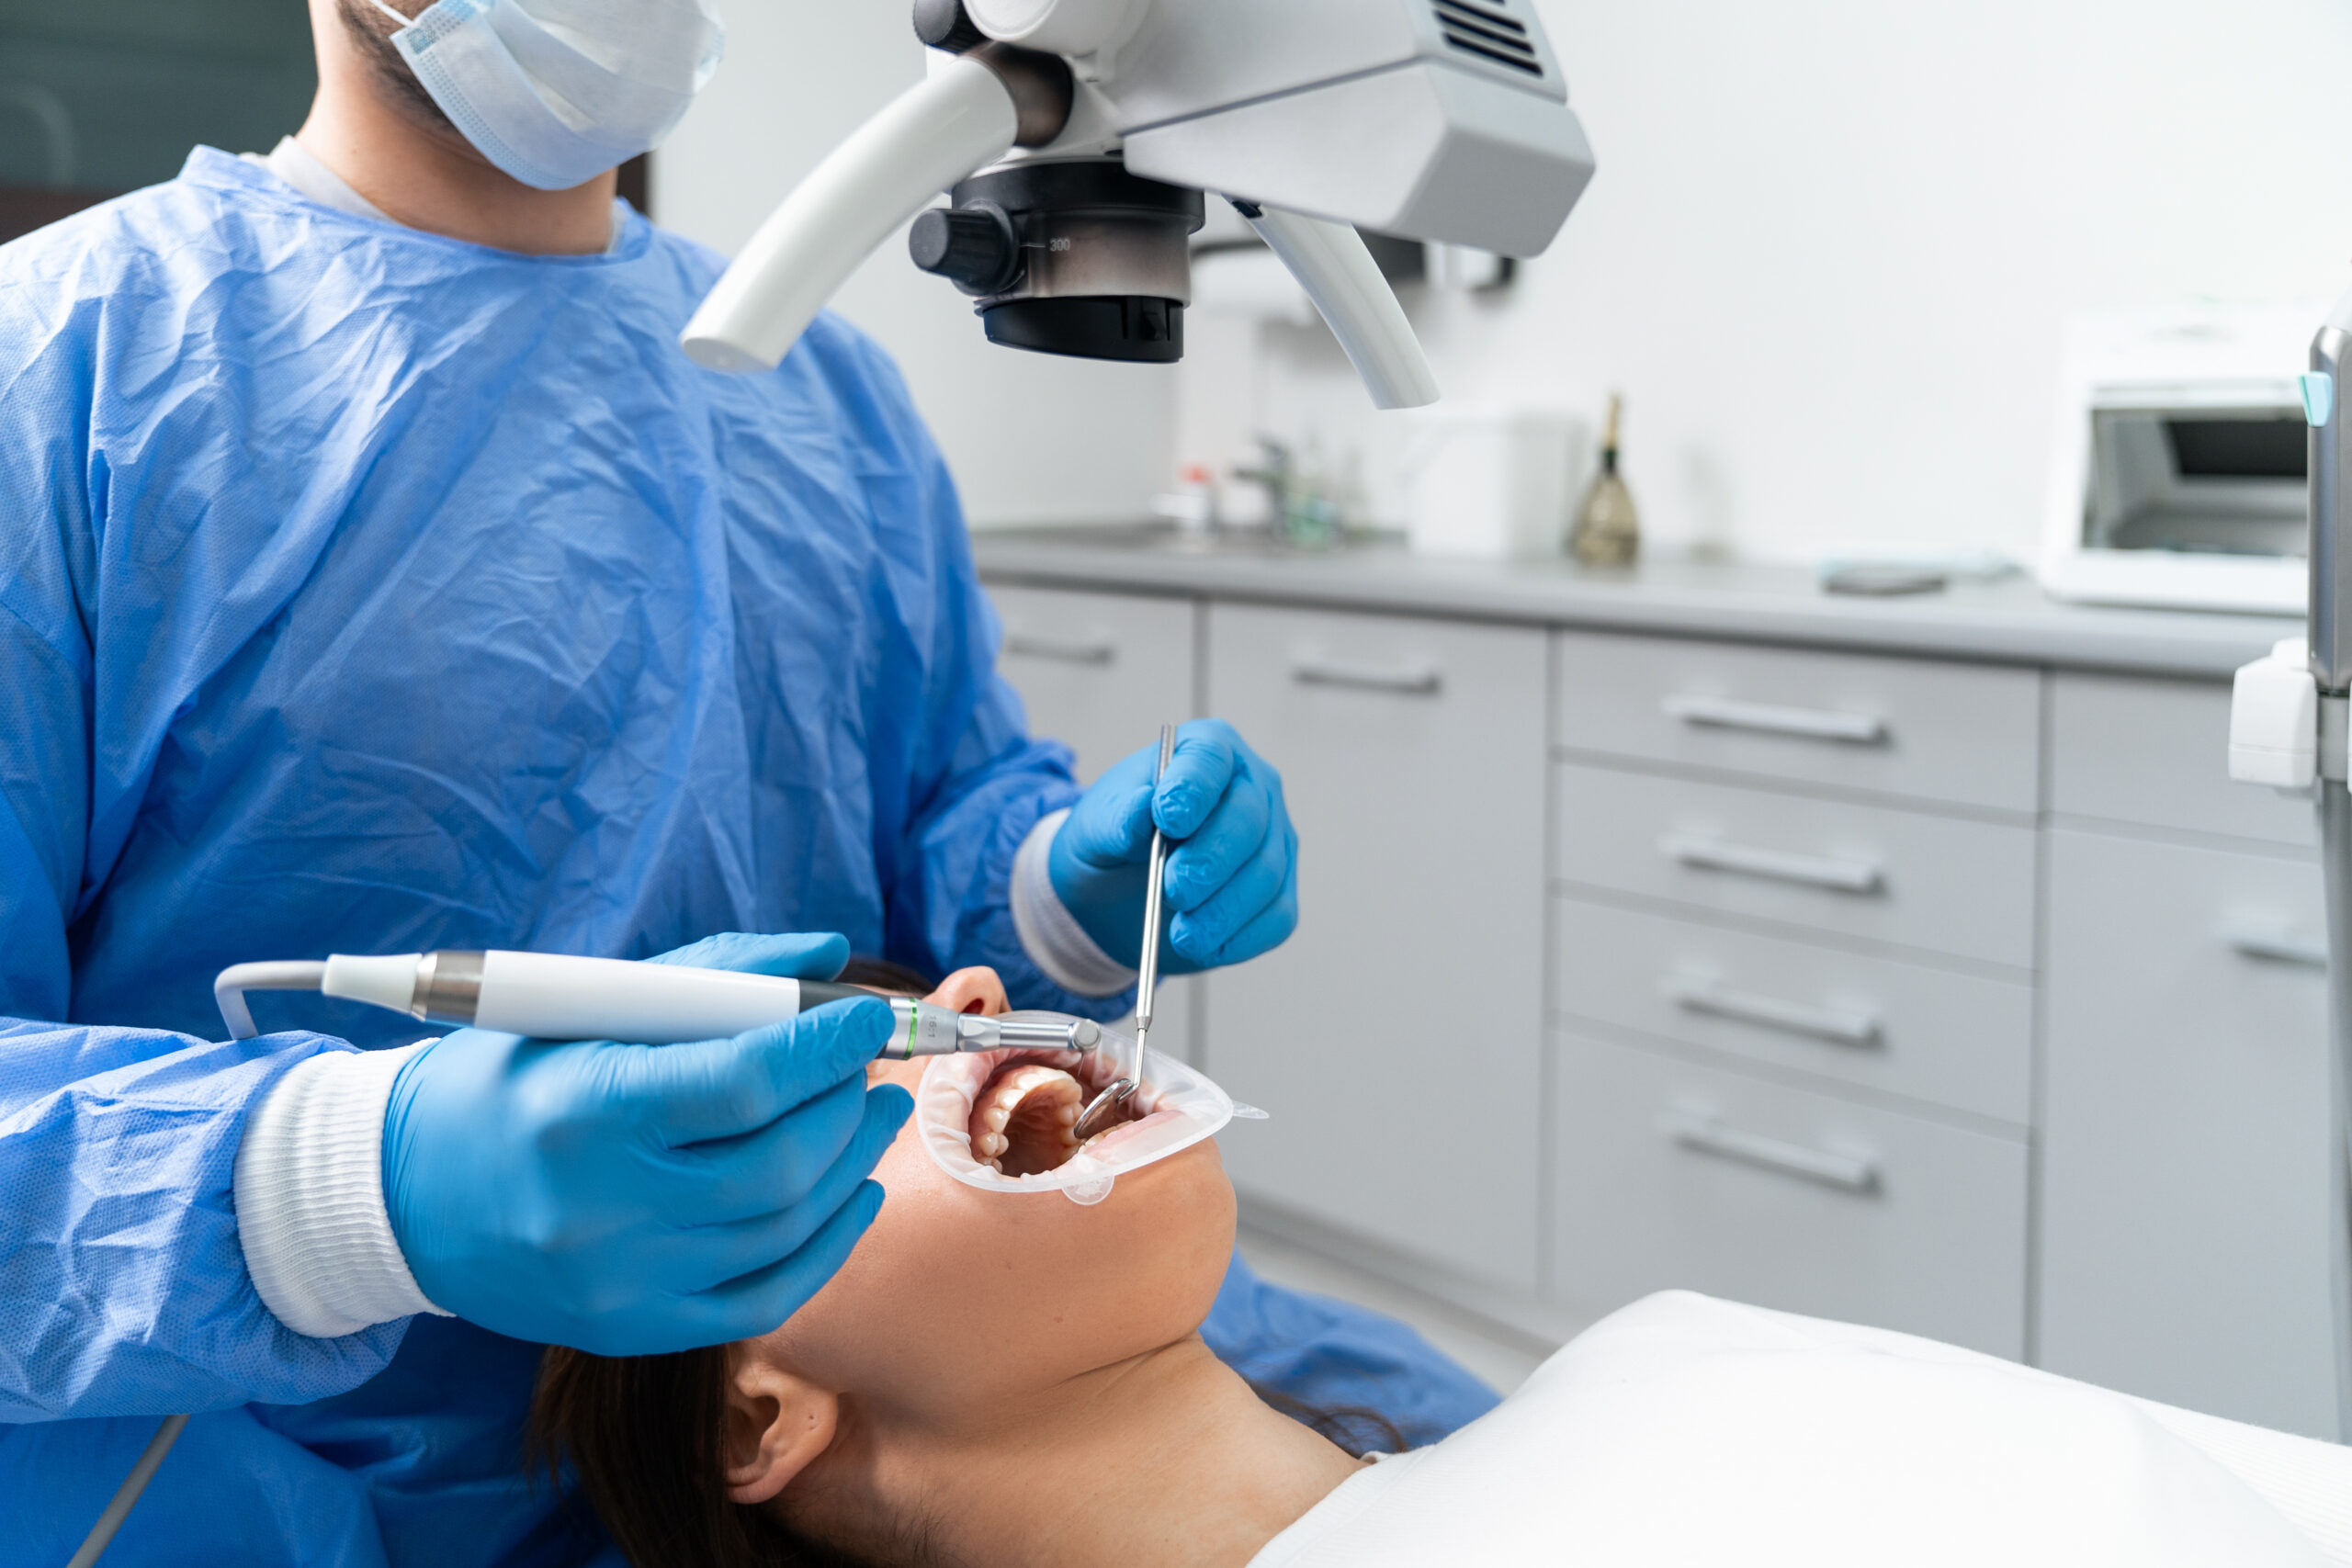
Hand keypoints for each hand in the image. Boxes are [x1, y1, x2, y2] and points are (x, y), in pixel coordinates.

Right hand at [380, 932, 908, 1354]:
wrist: (400, 1196)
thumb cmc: (503, 1083)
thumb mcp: (587, 1009)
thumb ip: (714, 977)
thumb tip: (831, 955)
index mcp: (585, 1109)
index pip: (745, 1082)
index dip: (827, 1046)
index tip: (869, 1016)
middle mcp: (602, 1206)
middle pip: (780, 1161)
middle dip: (846, 1104)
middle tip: (868, 1067)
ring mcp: (621, 1280)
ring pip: (787, 1226)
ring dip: (853, 1163)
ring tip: (871, 1114)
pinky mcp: (634, 1328)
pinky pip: (768, 1296)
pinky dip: (830, 1241)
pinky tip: (854, 1192)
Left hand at [1048, 719, 1298, 975]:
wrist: (1117, 888)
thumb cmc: (1115, 837)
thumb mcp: (1098, 824)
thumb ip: (1119, 816)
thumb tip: (1142, 810)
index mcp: (1206, 750)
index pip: (1211, 757)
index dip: (1194, 788)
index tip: (1168, 819)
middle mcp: (1252, 788)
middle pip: (1248, 819)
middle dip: (1211, 859)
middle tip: (1174, 887)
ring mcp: (1274, 840)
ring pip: (1265, 873)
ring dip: (1223, 910)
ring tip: (1181, 933)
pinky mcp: (1279, 892)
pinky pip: (1276, 917)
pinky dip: (1241, 937)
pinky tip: (1205, 945)